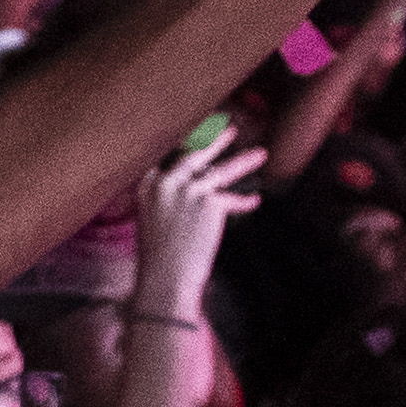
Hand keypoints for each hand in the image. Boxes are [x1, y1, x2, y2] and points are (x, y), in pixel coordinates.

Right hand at [133, 129, 264, 315]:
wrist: (165, 279)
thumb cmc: (157, 256)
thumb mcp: (153, 218)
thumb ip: (167, 196)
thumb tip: (193, 183)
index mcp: (146, 184)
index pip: (169, 154)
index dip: (186, 140)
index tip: (197, 129)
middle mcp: (166, 182)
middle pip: (195, 153)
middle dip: (215, 139)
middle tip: (229, 127)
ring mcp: (188, 190)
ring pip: (221, 171)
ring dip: (244, 162)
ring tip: (259, 154)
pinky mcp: (210, 202)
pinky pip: (233, 199)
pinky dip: (245, 202)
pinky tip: (255, 200)